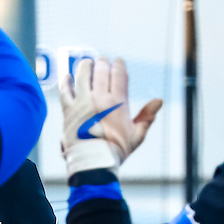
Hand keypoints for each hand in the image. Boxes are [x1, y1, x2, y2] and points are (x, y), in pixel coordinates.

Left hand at [59, 57, 162, 176]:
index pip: (118, 75)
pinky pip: (65, 91)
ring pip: (82, 76)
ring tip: (86, 62)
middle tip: (102, 60)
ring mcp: (82, 103)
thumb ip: (147, 116)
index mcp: (117, 102)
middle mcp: (99, 98)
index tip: (118, 61)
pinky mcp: (68, 110)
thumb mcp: (136, 135)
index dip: (119, 65)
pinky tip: (67, 76)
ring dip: (84, 66)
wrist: (93, 163)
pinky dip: (66, 82)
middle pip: (100, 71)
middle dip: (102, 63)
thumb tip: (159, 101)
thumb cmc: (116, 151)